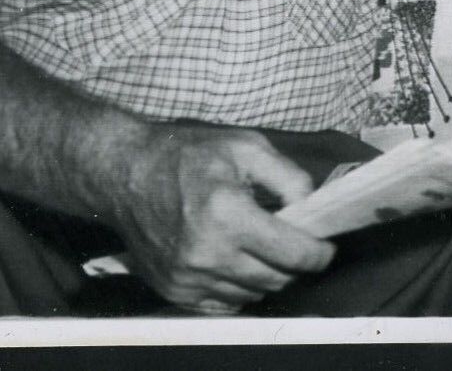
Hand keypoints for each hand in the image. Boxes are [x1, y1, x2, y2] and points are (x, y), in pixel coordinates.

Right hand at [110, 122, 334, 312]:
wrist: (125, 173)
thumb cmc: (188, 154)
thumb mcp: (246, 146)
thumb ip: (289, 177)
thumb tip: (311, 209)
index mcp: (228, 213)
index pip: (292, 253)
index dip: (318, 254)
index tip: (325, 249)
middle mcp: (208, 253)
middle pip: (276, 278)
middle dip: (293, 263)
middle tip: (291, 241)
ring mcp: (189, 277)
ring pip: (253, 294)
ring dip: (265, 275)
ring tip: (257, 245)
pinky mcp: (174, 291)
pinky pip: (225, 304)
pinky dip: (238, 287)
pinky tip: (233, 259)